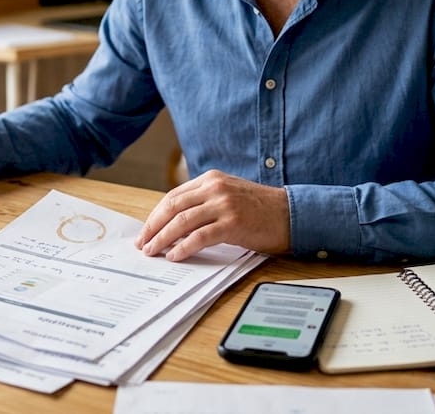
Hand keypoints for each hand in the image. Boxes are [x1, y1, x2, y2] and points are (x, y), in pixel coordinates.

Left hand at [135, 170, 290, 260]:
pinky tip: (175, 256)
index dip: (156, 215)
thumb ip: (205, 202)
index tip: (146, 231)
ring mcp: (224, 205)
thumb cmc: (260, 208)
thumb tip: (175, 224)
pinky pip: (200, 236)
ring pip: (182, 222)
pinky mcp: (233, 223)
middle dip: (153, 227)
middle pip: (173, 207)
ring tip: (153, 252)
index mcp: (211, 179)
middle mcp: (215, 188)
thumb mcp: (229, 195)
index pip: (174, 196)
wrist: (292, 213)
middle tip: (142, 244)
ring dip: (163, 238)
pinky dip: (184, 247)